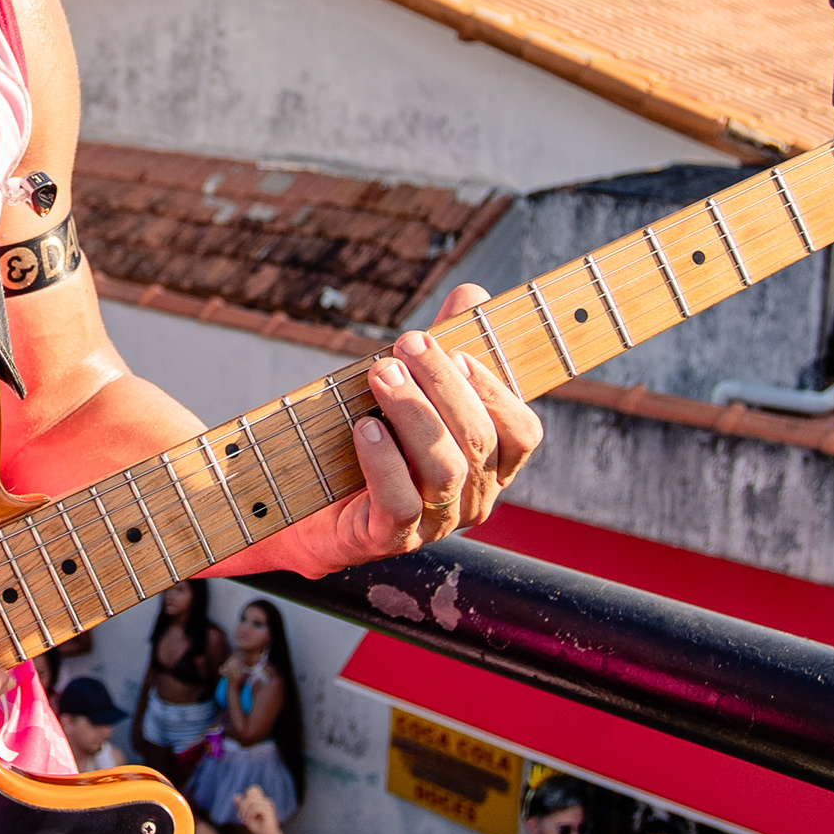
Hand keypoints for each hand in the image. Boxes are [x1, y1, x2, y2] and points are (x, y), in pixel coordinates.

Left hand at [233, 783, 280, 833]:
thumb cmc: (258, 828)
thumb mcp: (246, 816)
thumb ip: (241, 806)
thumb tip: (235, 796)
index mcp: (262, 800)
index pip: (253, 789)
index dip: (245, 797)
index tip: (243, 809)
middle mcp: (266, 800)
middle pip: (251, 791)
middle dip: (243, 803)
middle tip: (242, 815)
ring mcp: (268, 804)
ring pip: (251, 801)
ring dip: (245, 811)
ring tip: (245, 821)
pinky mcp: (269, 810)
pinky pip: (255, 808)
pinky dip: (249, 815)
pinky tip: (250, 821)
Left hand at [294, 285, 541, 570]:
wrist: (310, 504)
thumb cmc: (373, 438)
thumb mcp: (413, 388)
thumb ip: (448, 344)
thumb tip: (472, 294)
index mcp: (491, 465)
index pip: (523, 432)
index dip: (496, 390)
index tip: (458, 351)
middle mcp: (472, 499)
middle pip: (478, 441)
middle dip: (442, 385)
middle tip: (407, 343)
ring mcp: (436, 524)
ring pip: (446, 469)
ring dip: (414, 413)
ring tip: (382, 374)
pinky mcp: (391, 539)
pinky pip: (401, 502)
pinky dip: (384, 460)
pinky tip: (364, 427)